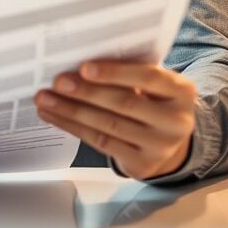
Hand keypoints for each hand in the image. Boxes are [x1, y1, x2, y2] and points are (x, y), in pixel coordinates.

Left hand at [34, 61, 195, 180]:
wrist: (170, 144)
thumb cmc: (153, 102)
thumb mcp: (154, 86)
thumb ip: (130, 73)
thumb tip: (80, 64)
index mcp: (181, 91)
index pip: (148, 77)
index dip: (115, 73)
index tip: (84, 67)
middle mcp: (176, 121)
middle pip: (124, 103)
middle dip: (87, 92)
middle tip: (57, 82)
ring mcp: (160, 146)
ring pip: (108, 125)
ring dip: (71, 111)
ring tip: (45, 100)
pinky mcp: (141, 164)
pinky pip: (101, 142)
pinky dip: (73, 127)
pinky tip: (54, 117)